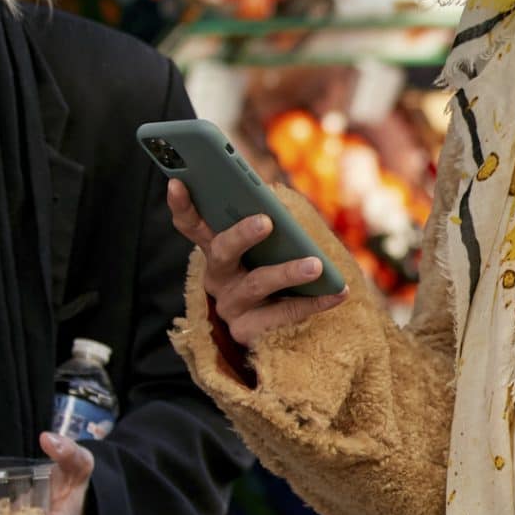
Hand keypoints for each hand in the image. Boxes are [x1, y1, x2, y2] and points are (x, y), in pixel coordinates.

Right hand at [167, 178, 348, 346]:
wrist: (271, 331)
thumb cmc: (271, 272)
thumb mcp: (264, 250)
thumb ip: (264, 226)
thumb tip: (278, 208)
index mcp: (216, 249)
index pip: (190, 224)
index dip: (181, 205)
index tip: (177, 182)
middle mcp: (217, 277)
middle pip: (222, 252)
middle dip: (242, 235)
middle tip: (265, 221)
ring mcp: (230, 306)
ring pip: (256, 284)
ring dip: (288, 271)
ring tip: (316, 265)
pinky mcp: (247, 332)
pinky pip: (283, 314)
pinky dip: (315, 301)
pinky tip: (338, 291)